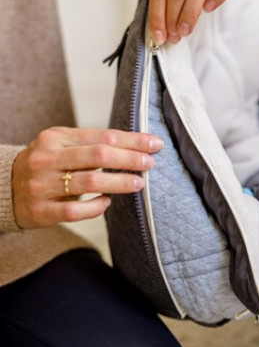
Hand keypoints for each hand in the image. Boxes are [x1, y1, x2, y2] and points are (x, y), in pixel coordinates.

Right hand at [12, 127, 162, 228]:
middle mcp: (47, 158)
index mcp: (56, 137)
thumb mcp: (63, 145)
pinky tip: (107, 202)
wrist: (4, 187)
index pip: (103, 136)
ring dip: (119, 182)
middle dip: (129, 159)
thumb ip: (93, 144)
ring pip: (90, 182)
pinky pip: (74, 211)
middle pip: (98, 155)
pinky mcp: (40, 211)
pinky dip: (95, 206)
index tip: (155, 144)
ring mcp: (42, 185)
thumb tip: (138, 146)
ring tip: (138, 183)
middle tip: (150, 163)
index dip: (132, 140)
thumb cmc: (47, 163)